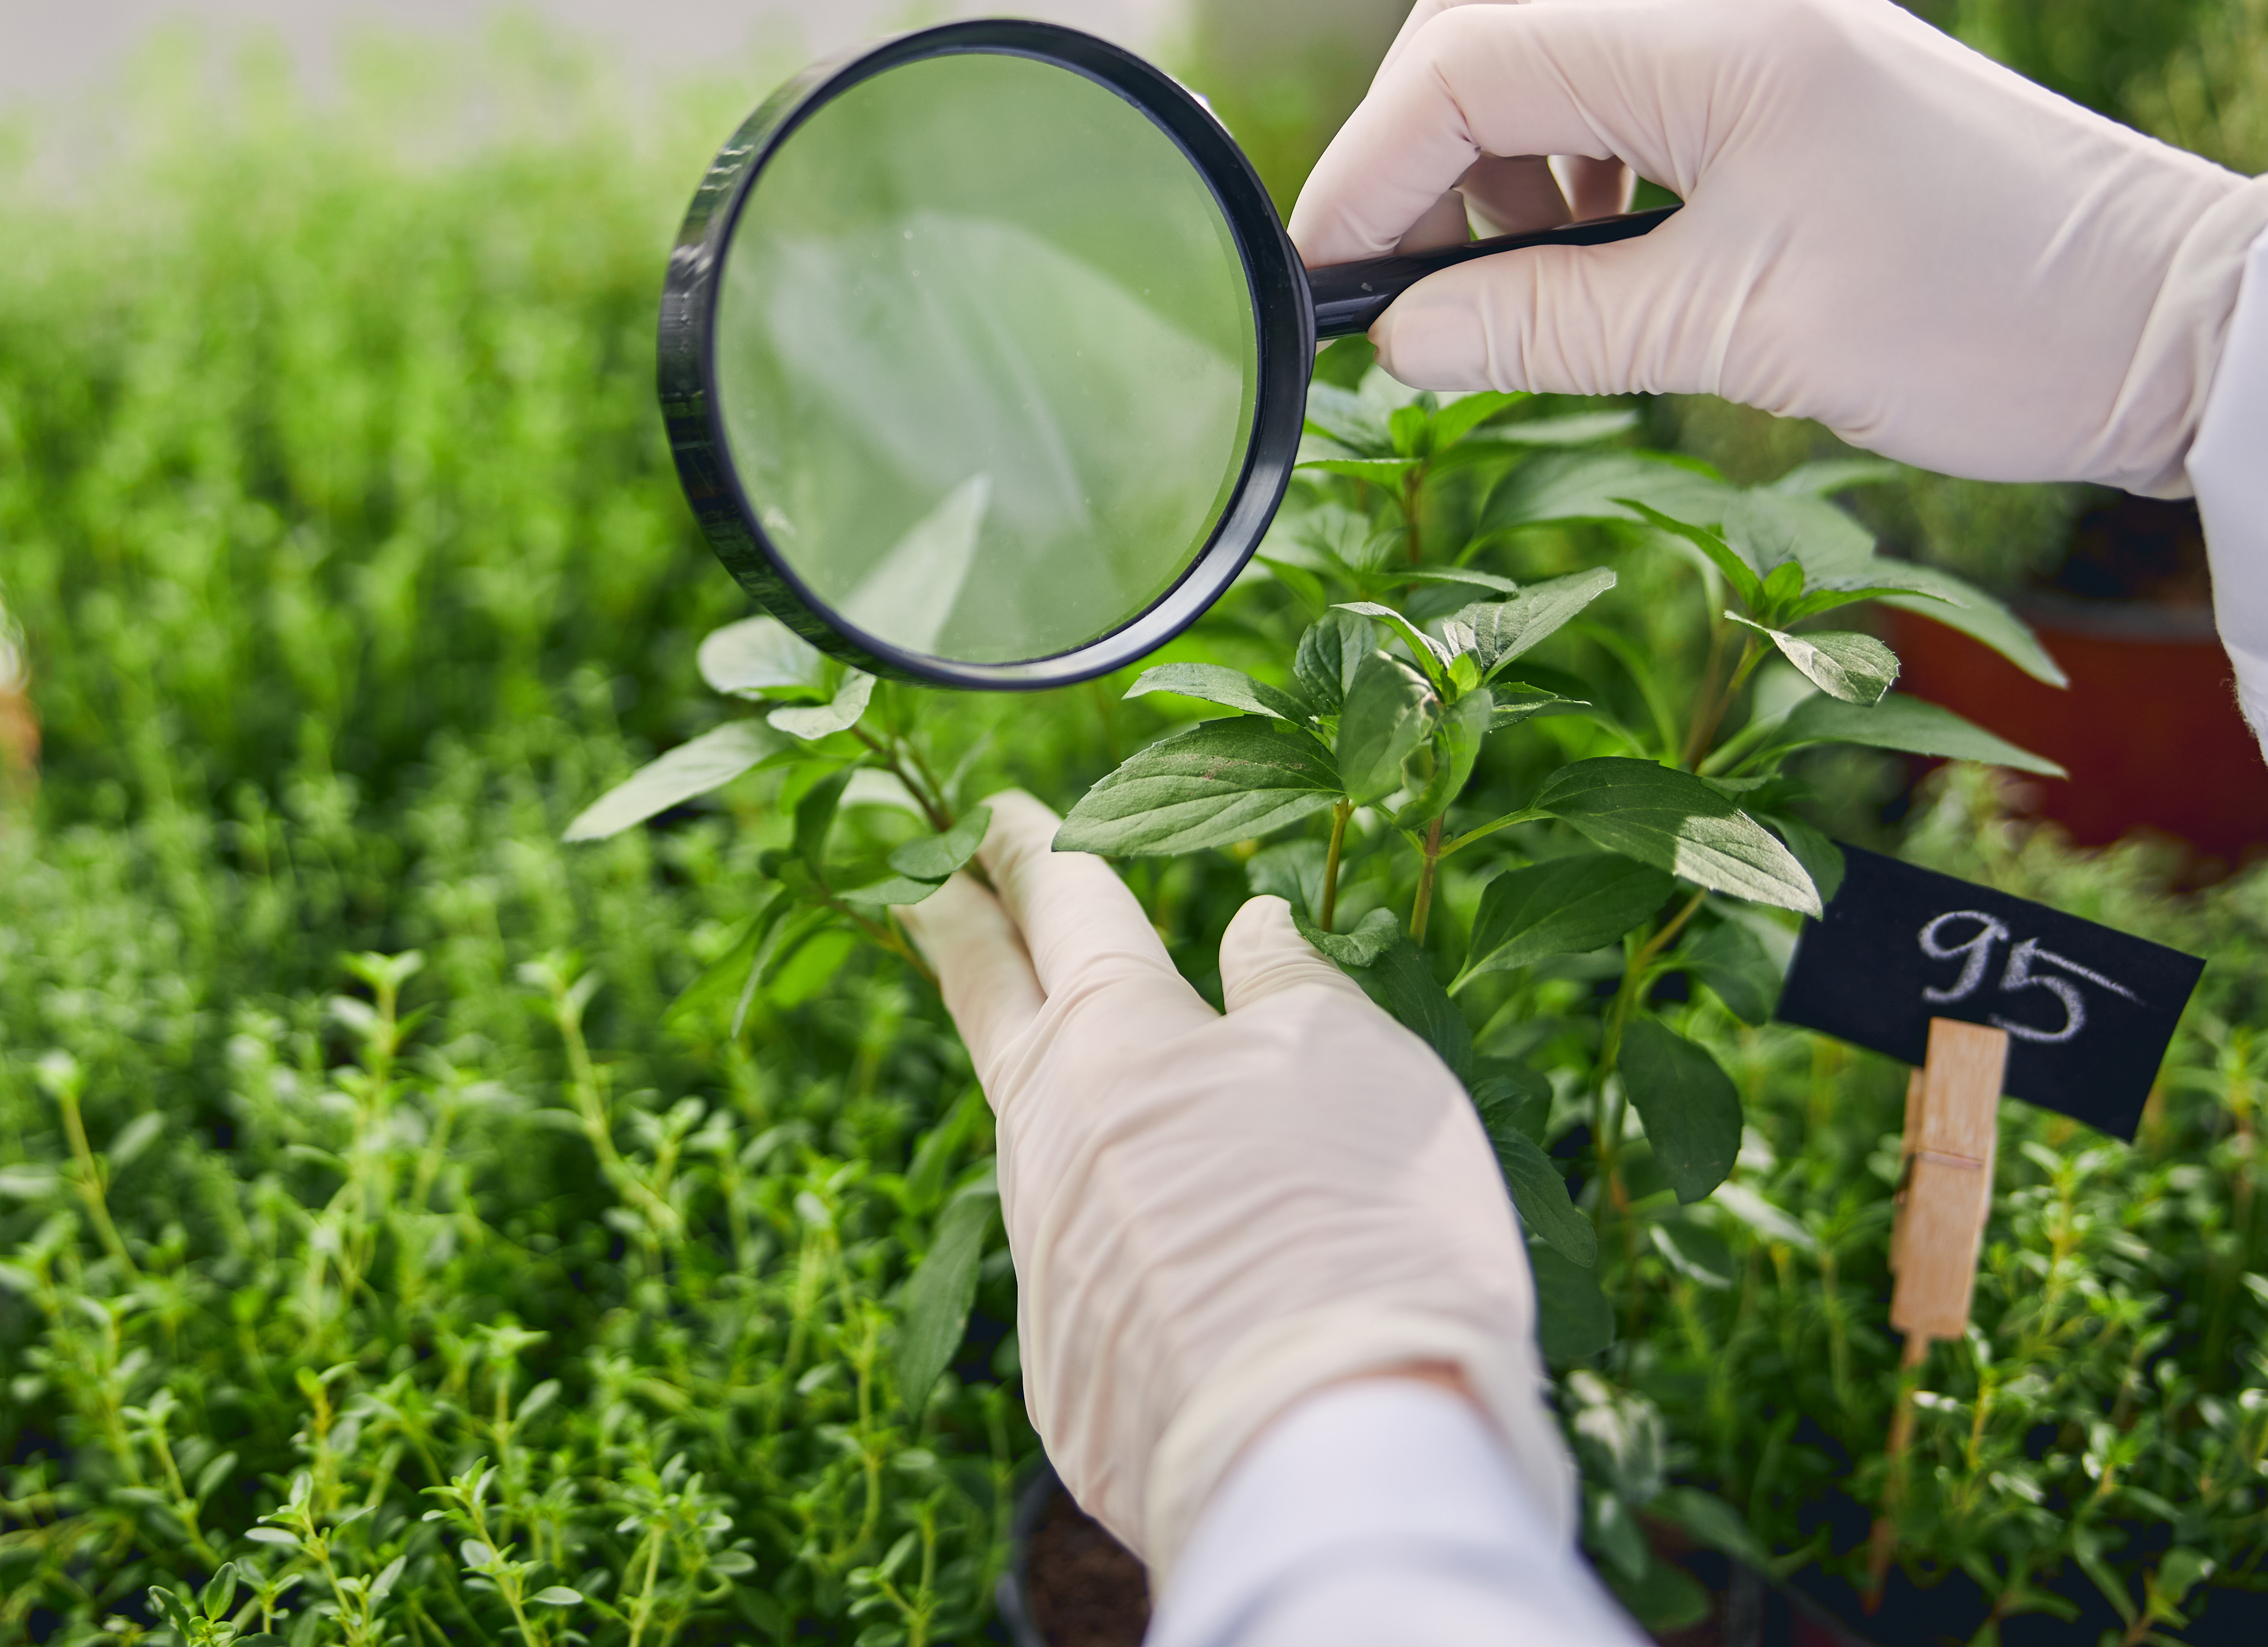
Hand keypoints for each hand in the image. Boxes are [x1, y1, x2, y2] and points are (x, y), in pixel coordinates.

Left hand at [900, 792, 1569, 1574]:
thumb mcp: (1356, 1063)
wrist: (1332, 1454)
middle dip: (950, 922)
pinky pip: (1082, 1270)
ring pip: (1031, 1136)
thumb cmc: (1360, 1224)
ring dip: (1037, 1086)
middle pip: (984, 997)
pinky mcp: (1059, 1370)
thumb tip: (1252, 929)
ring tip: (1050, 1053)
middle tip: (907, 871)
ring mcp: (1042, 1256)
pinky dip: (1107, 1239)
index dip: (1031, 847)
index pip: (1064, 905)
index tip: (991, 814)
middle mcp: (1049, 1133)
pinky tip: (1151, 1255)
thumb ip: (1294, 988)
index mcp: (1117, 1033)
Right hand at [1291, 0, 2267, 496]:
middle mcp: (1737, 16)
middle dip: (1417, 130)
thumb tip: (1400, 342)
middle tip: (1402, 263)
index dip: (1370, 164)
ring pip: (1560, 43)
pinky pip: (1633, 91)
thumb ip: (1553, 322)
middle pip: (1496, 8)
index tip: (1323, 272)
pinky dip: (1571, 163)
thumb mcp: (1744, 335)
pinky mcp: (1799, 93)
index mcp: (1720, 46)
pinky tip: (1590, 254)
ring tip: (1501, 275)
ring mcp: (1771, 45)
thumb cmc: (1990, 321)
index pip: (1470, 59)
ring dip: (1493, 149)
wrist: (2185, 323)